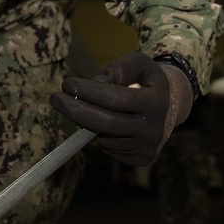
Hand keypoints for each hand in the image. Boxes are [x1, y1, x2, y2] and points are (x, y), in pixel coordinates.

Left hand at [49, 52, 191, 165]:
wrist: (168, 109)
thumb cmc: (146, 82)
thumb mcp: (138, 64)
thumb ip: (118, 69)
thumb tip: (94, 85)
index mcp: (155, 102)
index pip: (115, 99)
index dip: (88, 91)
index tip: (67, 83)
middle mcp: (153, 129)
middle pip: (104, 123)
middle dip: (75, 110)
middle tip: (56, 98)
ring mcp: (146, 148)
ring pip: (103, 136)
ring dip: (87, 121)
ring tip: (89, 107)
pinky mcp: (139, 160)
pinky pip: (107, 148)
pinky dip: (99, 134)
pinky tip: (106, 123)